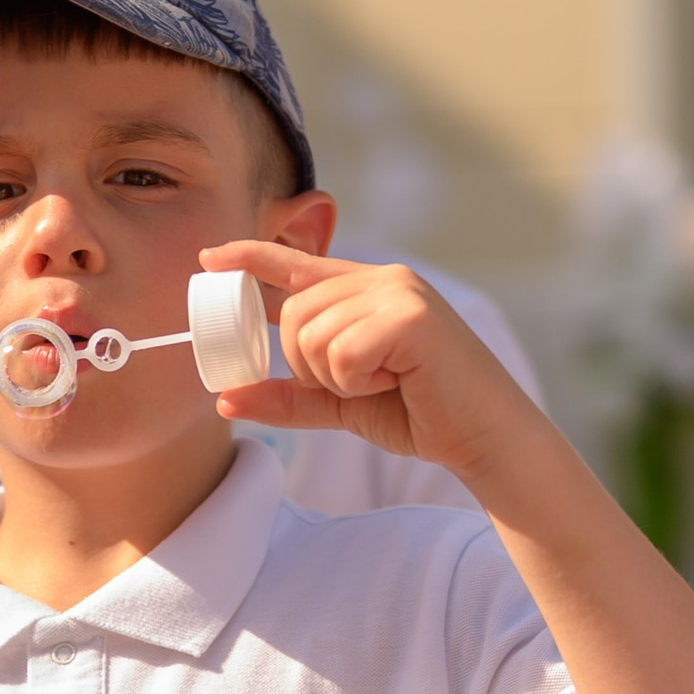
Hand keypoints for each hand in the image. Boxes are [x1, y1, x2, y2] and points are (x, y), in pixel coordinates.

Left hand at [200, 243, 524, 477]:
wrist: (483, 437)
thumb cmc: (420, 413)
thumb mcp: (341, 403)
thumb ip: (289, 395)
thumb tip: (226, 399)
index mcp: (368, 289)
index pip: (297, 264)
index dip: (250, 258)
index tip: (210, 257)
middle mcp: (384, 279)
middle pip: (294, 311)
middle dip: (306, 360)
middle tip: (356, 381)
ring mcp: (400, 292)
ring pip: (312, 333)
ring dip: (336, 375)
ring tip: (384, 380)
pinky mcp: (411, 316)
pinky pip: (341, 351)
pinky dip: (357, 380)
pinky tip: (396, 381)